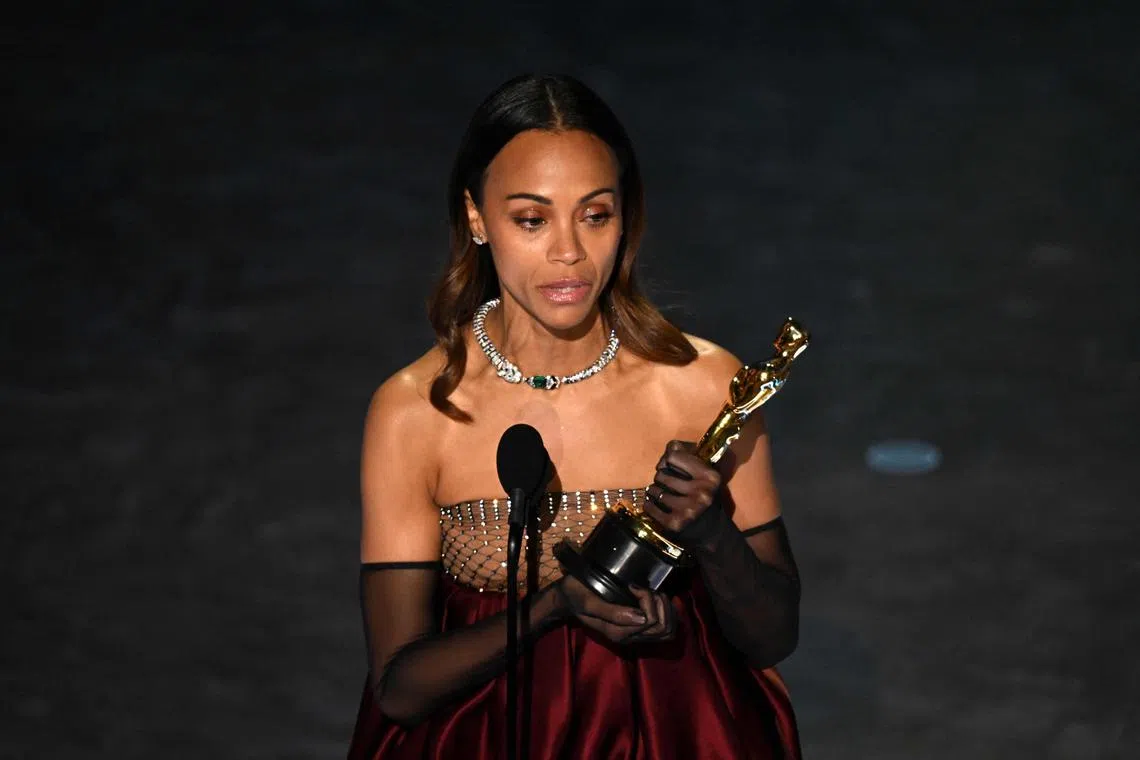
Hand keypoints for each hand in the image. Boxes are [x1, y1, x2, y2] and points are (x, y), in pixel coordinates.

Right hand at [554, 575, 675, 642]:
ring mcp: (636, 635)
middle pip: (663, 628)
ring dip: (665, 608)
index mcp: (618, 633)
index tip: (631, 585)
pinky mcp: (639, 629)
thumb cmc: (577, 597)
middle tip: (644, 588)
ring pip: (668, 630)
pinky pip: (665, 628)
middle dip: (659, 603)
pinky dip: (666, 612)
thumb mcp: (589, 602)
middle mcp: (630, 638)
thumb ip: (612, 613)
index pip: (650, 621)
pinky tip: (655, 598)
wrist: (568, 600)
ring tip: (650, 593)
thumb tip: (642, 618)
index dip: (647, 599)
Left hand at [643, 440, 722, 540]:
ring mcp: (687, 509)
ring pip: (654, 490)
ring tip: (663, 496)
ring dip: (654, 492)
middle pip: (661, 473)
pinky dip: (649, 505)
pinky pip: (649, 506)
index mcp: (710, 477)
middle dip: (661, 478)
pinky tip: (655, 506)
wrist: (713, 534)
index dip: (668, 460)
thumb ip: (688, 459)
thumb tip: (670, 447)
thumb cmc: (705, 498)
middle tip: (668, 485)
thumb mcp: (705, 477)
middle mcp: (701, 492)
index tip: (669, 466)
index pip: (673, 455)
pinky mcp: (674, 524)